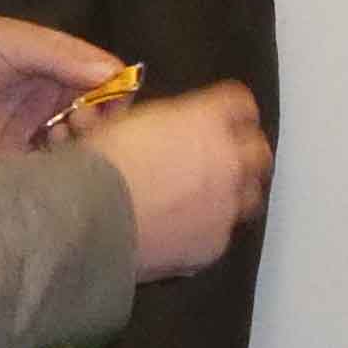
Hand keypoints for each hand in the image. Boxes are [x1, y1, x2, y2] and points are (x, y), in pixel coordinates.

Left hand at [0, 16, 125, 158]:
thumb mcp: (18, 42)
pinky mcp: (17, 158)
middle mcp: (56, 101)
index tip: (109, 103)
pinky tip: (48, 158)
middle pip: (98, 119)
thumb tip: (115, 72)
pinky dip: (57, 167)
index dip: (115, 94)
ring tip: (58, 136)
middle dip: (98, 122)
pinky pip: (49, 168)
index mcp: (62, 69)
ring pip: (78, 146)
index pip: (107, 83)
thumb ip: (64, 56)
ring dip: (79, 145)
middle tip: (79, 121)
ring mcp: (37, 131)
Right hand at [90, 81, 272, 275]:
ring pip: (249, 195)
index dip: (230, 112)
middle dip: (243, 153)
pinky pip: (221, 232)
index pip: (241, 104)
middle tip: (225, 157)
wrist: (90, 217)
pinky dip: (207, 230)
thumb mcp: (123, 122)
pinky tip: (183, 231)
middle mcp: (227, 158)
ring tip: (208, 197)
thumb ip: (157, 122)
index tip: (225, 117)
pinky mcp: (215, 243)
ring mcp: (226, 204)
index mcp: (205, 117)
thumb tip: (155, 127)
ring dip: (233, 193)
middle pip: (257, 150)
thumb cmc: (96, 165)